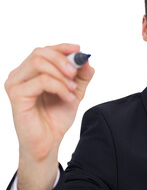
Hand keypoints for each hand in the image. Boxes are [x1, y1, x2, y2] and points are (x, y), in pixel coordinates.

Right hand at [5, 43, 94, 187]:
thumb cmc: (57, 117)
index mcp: (31, 71)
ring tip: (72, 90)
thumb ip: (81, 75)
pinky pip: (42, 81)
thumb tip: (86, 59)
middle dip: (63, 60)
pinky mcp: (16, 95)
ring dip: (61, 75)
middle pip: (40, 52)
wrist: (49, 141)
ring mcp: (16, 84)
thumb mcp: (75, 91)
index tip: (79, 49)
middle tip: (75, 73)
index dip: (62, 47)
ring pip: (40, 63)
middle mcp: (20, 74)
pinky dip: (59, 87)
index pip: (44, 50)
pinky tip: (68, 98)